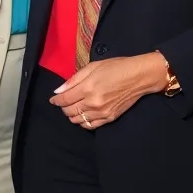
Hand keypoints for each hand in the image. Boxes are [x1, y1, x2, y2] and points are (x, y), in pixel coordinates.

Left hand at [49, 53, 164, 128]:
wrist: (139, 77)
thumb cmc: (117, 67)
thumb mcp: (93, 66)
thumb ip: (74, 79)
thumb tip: (58, 90)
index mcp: (88, 88)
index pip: (65, 99)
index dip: (56, 100)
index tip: (53, 98)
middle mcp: (93, 103)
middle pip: (69, 111)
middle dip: (63, 107)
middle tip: (64, 101)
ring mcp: (102, 113)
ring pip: (78, 120)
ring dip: (72, 114)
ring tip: (73, 107)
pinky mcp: (109, 118)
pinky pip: (90, 126)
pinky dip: (83, 121)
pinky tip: (83, 114)